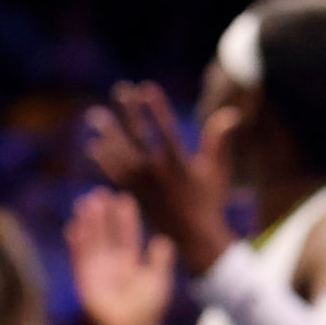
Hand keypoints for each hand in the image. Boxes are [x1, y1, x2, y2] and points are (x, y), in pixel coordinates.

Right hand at [66, 188, 174, 324]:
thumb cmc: (147, 311)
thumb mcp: (158, 281)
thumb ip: (160, 260)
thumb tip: (164, 240)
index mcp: (130, 264)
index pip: (127, 236)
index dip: (125, 219)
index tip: (124, 198)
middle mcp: (111, 265)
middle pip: (106, 235)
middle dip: (103, 215)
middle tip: (100, 193)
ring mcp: (96, 272)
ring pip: (91, 242)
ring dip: (88, 224)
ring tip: (86, 202)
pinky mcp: (84, 282)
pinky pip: (79, 259)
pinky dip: (77, 244)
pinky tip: (74, 227)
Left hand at [85, 81, 237, 275]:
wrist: (193, 236)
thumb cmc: (209, 201)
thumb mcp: (218, 170)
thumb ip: (218, 141)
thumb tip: (230, 113)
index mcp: (179, 162)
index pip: (163, 127)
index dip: (154, 107)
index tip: (145, 88)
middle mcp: (157, 171)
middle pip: (139, 135)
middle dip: (129, 111)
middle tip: (120, 90)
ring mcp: (142, 184)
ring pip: (119, 152)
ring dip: (108, 132)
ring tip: (97, 115)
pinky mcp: (132, 195)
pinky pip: (113, 173)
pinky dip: (104, 159)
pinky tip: (95, 145)